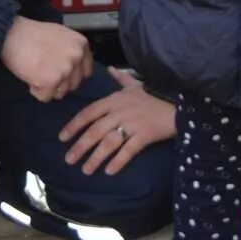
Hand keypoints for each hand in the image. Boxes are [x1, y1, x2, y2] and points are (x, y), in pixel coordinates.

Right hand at [0, 17, 93, 101]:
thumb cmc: (31, 34)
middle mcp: (77, 56)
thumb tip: (76, 70)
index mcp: (81, 44)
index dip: (70, 75)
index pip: (85, 72)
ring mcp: (65, 69)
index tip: (58, 71)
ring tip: (35, 71)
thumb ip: (71, 52)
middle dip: (58, 82)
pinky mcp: (51, 80)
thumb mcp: (61, 36)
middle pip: (73, 85)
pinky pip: (46, 97)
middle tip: (43, 70)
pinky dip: (36, 91)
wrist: (11, 34)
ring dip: (47, 87)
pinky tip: (30, 75)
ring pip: (60, 93)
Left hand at [58, 68, 175, 174]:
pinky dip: (118, 161)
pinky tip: (109, 171)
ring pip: (109, 142)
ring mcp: (133, 124)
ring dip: (96, 157)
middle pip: (95, 130)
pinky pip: (129, 150)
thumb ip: (120, 79)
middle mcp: (121, 111)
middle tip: (69, 160)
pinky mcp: (145, 135)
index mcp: (115, 99)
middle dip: (80, 146)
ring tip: (85, 170)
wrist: (178, 106)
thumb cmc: (154, 97)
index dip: (74, 125)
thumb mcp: (136, 85)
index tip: (62, 138)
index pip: (89, 112)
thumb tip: (109, 69)